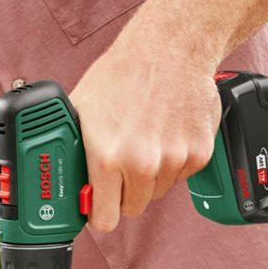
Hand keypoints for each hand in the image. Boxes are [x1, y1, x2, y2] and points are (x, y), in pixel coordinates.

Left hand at [70, 24, 221, 232]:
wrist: (169, 49)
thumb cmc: (123, 74)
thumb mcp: (81, 110)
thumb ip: (75, 150)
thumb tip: (68, 179)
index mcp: (108, 157)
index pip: (104, 219)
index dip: (100, 214)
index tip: (99, 207)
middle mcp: (142, 163)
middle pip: (133, 208)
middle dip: (124, 192)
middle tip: (121, 166)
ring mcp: (173, 160)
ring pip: (158, 190)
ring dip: (150, 175)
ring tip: (145, 139)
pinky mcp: (199, 154)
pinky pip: (181, 175)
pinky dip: (174, 161)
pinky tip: (165, 133)